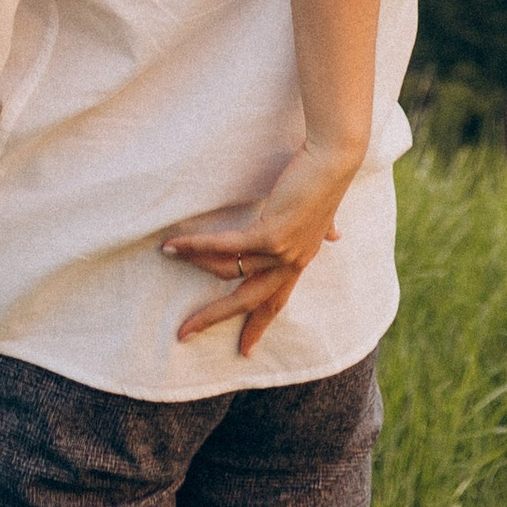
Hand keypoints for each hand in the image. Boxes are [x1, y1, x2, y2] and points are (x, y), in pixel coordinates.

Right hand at [162, 136, 357, 356]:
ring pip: (228, 271)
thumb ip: (326, 228)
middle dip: (215, 317)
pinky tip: (175, 245)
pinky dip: (197, 246)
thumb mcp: (326, 214)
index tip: (246, 349)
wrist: (334, 157)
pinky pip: (224, 247)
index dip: (259, 324)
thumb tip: (337, 234)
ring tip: (169, 257)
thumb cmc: (327, 179)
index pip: (277, 301)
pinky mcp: (269, 234)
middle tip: (185, 332)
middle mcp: (291, 262)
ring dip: (196, 265)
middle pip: (248, 301)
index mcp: (300, 260)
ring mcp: (280, 252)